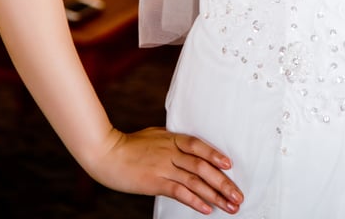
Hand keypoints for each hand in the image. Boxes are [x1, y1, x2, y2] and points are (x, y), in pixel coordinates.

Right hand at [89, 126, 243, 213]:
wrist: (107, 153)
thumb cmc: (130, 144)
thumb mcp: (155, 135)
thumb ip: (172, 140)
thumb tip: (187, 144)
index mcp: (172, 138)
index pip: (199, 146)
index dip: (216, 155)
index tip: (231, 167)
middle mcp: (171, 152)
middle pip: (203, 166)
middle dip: (224, 182)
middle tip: (238, 195)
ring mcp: (164, 167)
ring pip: (196, 181)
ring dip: (215, 195)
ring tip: (229, 206)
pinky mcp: (155, 182)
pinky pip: (180, 192)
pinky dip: (195, 201)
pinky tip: (207, 209)